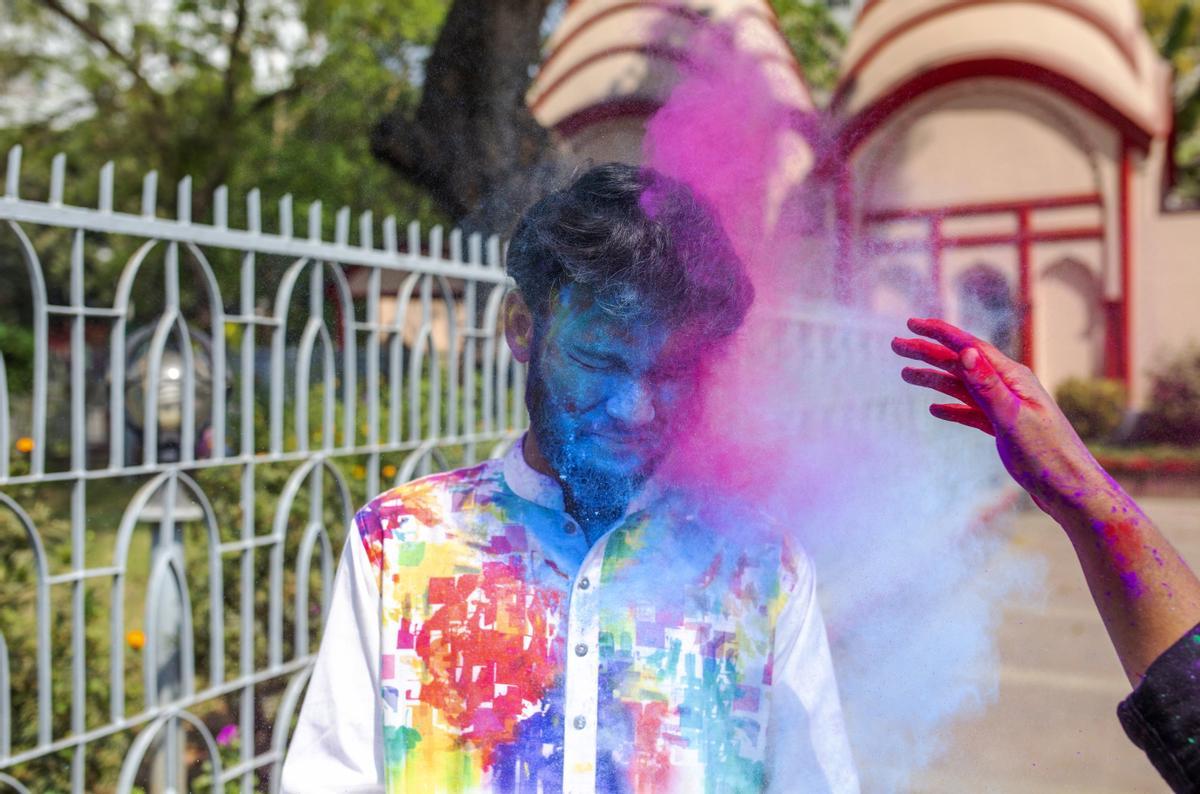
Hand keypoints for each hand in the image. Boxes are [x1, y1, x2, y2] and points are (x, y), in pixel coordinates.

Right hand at [891, 317, 1109, 517]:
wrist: (1071, 491)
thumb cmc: (1048, 456)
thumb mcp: (1012, 418)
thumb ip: (987, 386)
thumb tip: (964, 352)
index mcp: (1012, 378)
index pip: (968, 348)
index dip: (939, 334)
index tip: (911, 324)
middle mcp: (1008, 387)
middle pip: (961, 364)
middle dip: (928, 352)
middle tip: (895, 345)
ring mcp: (1006, 408)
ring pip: (962, 387)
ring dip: (934, 378)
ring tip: (904, 374)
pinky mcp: (1004, 429)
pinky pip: (971, 411)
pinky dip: (951, 407)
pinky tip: (934, 409)